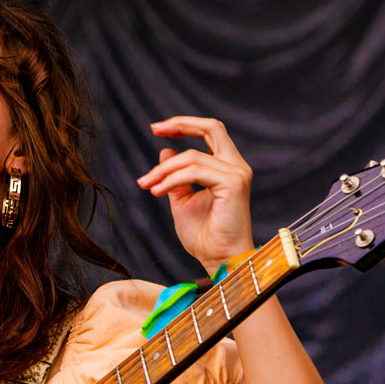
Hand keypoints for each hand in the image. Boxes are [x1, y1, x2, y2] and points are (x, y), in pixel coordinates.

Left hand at [136, 116, 254, 271]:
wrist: (218, 259)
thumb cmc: (204, 236)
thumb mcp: (183, 201)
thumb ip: (176, 177)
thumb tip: (165, 152)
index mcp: (227, 167)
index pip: (210, 132)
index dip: (185, 125)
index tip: (158, 129)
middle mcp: (236, 166)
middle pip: (212, 127)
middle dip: (181, 124)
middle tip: (154, 129)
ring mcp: (237, 173)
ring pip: (192, 156)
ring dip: (164, 170)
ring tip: (147, 184)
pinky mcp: (233, 184)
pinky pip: (195, 172)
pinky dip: (172, 179)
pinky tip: (157, 191)